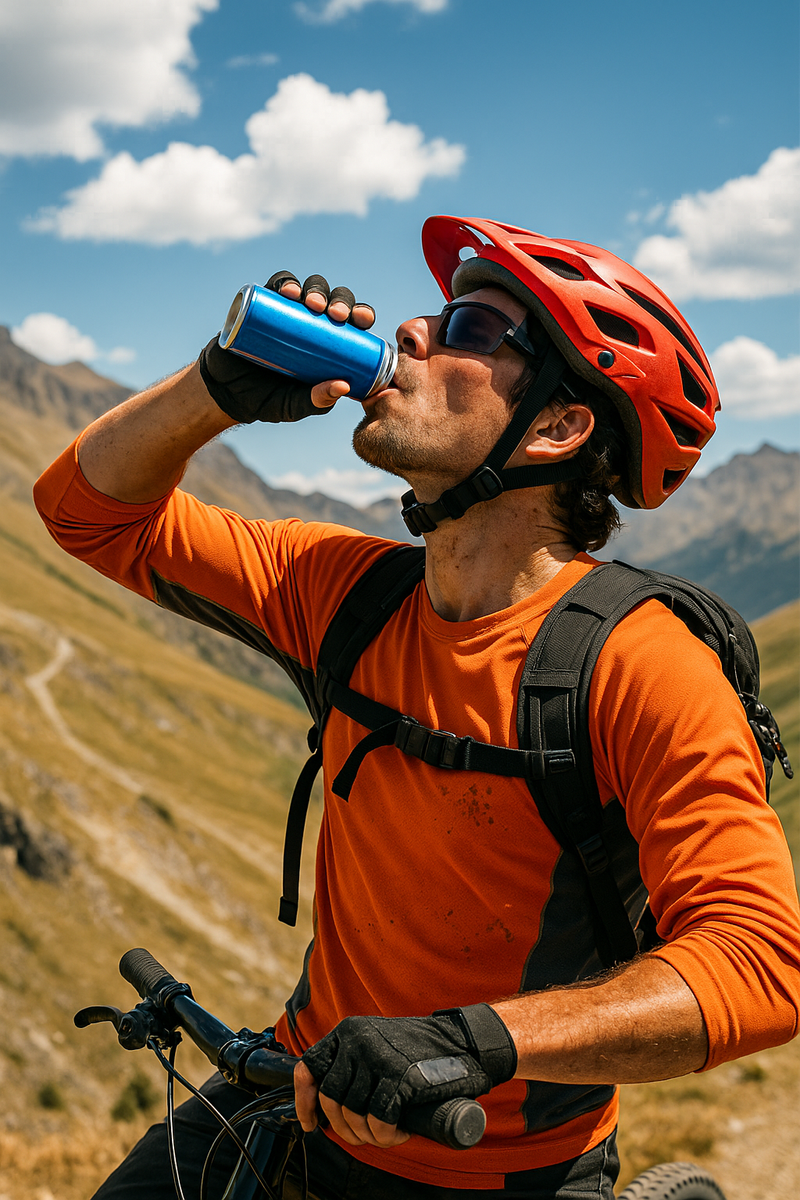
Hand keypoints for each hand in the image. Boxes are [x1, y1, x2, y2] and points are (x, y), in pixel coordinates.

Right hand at [198, 271, 375, 423]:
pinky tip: (290, 291)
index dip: (361, 314)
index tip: (362, 320)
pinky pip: (278, 285)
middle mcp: (311, 322)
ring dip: (316, 289)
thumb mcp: (297, 405)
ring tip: (312, 304)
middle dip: (340, 301)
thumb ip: (318, 400)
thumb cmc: (269, 399)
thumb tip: (344, 386)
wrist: (227, 393)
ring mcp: (288, 310)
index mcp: (329, 342)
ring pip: (310, 288)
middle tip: (335, 314)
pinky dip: (286, 283)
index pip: (352, 323)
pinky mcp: (263, 304)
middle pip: (334, 300)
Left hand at [294, 1005, 515, 1147]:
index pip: (308, 1066)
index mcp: (348, 1031)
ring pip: (353, 1112)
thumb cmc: (420, 1052)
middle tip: (362, 1136)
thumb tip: (326, 1108)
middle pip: (331, 1098)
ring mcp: (379, 1056)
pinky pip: (379, 1119)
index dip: (305, 1101)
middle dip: (343, 1127)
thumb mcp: (376, 1045)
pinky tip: (399, 1132)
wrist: (463, 1042)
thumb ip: (352, 1065)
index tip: (312, 1124)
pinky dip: (386, 1134)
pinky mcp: (402, 1075)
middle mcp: (357, 1039)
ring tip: (385, 1134)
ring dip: (367, 1134)